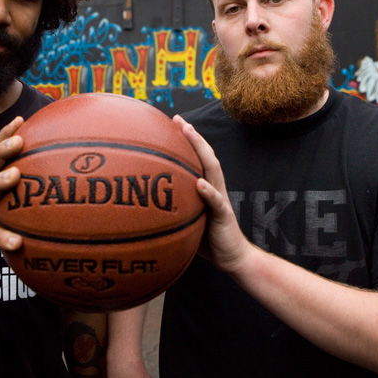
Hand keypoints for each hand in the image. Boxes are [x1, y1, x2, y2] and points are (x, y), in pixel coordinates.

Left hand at [172, 115, 251, 274]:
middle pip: (206, 156)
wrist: (233, 258)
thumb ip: (174, 208)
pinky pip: (216, 203)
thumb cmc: (207, 239)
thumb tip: (144, 205)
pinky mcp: (224, 217)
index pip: (197, 158)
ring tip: (190, 135)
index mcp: (206, 188)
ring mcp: (220, 201)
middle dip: (193, 136)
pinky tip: (199, 184)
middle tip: (179, 120)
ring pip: (213, 171)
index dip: (187, 140)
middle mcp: (215, 189)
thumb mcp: (187, 219)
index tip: (173, 122)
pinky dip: (208, 192)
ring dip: (201, 152)